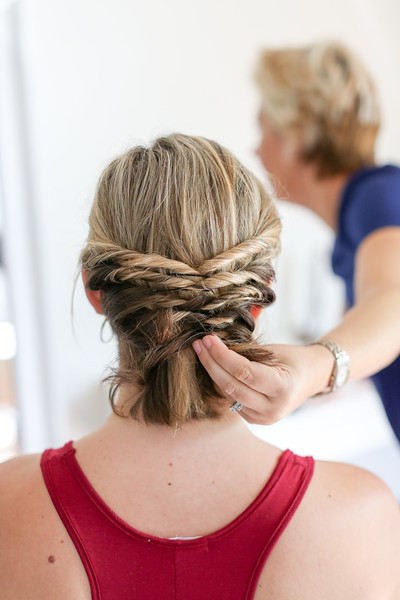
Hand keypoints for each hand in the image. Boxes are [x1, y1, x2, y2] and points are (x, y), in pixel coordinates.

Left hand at [192, 335, 333, 424]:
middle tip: (199, 345)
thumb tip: (216, 347)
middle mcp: (273, 408)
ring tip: (203, 353)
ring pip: (228, 395)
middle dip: (211, 364)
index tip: (208, 340)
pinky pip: (232, 401)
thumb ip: (247, 354)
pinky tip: (214, 368)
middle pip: (231, 386)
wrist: (310, 378)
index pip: (244, 372)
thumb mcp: (274, 351)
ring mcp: (264, 418)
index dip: (222, 356)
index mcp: (283, 388)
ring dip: (213, 373)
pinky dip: (222, 384)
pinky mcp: (256, 420)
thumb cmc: (293, 359)